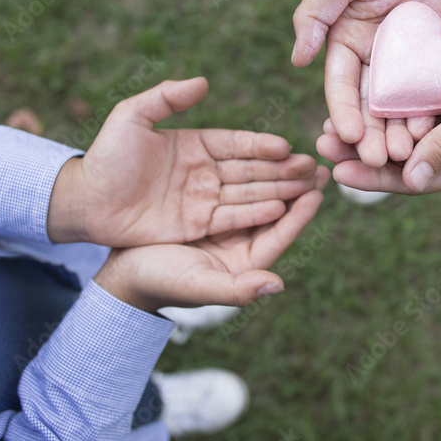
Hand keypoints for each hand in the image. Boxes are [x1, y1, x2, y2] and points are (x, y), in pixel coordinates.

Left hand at [47, 77, 320, 245]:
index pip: (237, 143)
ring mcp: (202, 199)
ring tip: (307, 190)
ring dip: (277, 192)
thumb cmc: (106, 156)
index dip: (261, 145)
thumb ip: (166, 97)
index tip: (285, 146)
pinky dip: (255, 214)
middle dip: (281, 170)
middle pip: (250, 169)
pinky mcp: (196, 224)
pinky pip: (231, 217)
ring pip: (247, 193)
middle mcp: (205, 171)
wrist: (85, 201)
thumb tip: (203, 82)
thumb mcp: (132, 117)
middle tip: (312, 168)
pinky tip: (279, 210)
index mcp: (195, 144)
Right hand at [94, 168, 328, 311]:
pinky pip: (233, 184)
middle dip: (296, 188)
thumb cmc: (160, 283)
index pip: (278, 235)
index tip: (317, 192)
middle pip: (274, 211)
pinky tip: (263, 151)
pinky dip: (249, 168)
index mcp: (243, 262)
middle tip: (319, 163)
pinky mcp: (205, 204)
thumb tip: (278, 286)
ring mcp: (223, 222)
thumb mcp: (198, 285)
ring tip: (299, 154)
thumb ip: (237, 290)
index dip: (299, 215)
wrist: (121, 273)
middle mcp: (238, 242)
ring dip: (277, 174)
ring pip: (257, 193)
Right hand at [292, 0, 440, 166]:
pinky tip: (433, 133)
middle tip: (378, 161)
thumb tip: (296, 60)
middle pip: (370, 104)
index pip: (340, 84)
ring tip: (405, 156)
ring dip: (401, 132)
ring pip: (402, 106)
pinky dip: (433, 113)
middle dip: (372, 134)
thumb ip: (317, 13)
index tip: (348, 135)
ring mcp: (412, 58)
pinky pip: (437, 90)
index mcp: (347, 37)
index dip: (343, 111)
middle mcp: (377, 54)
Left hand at [319, 0, 440, 192]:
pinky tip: (356, 91)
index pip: (420, 177)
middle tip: (321, 144)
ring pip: (406, 124)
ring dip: (370, 124)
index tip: (338, 172)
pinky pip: (416, 93)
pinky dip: (389, 96)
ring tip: (328, 121)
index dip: (377, 177)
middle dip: (364, 151)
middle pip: (406, 154)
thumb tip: (409, 181)